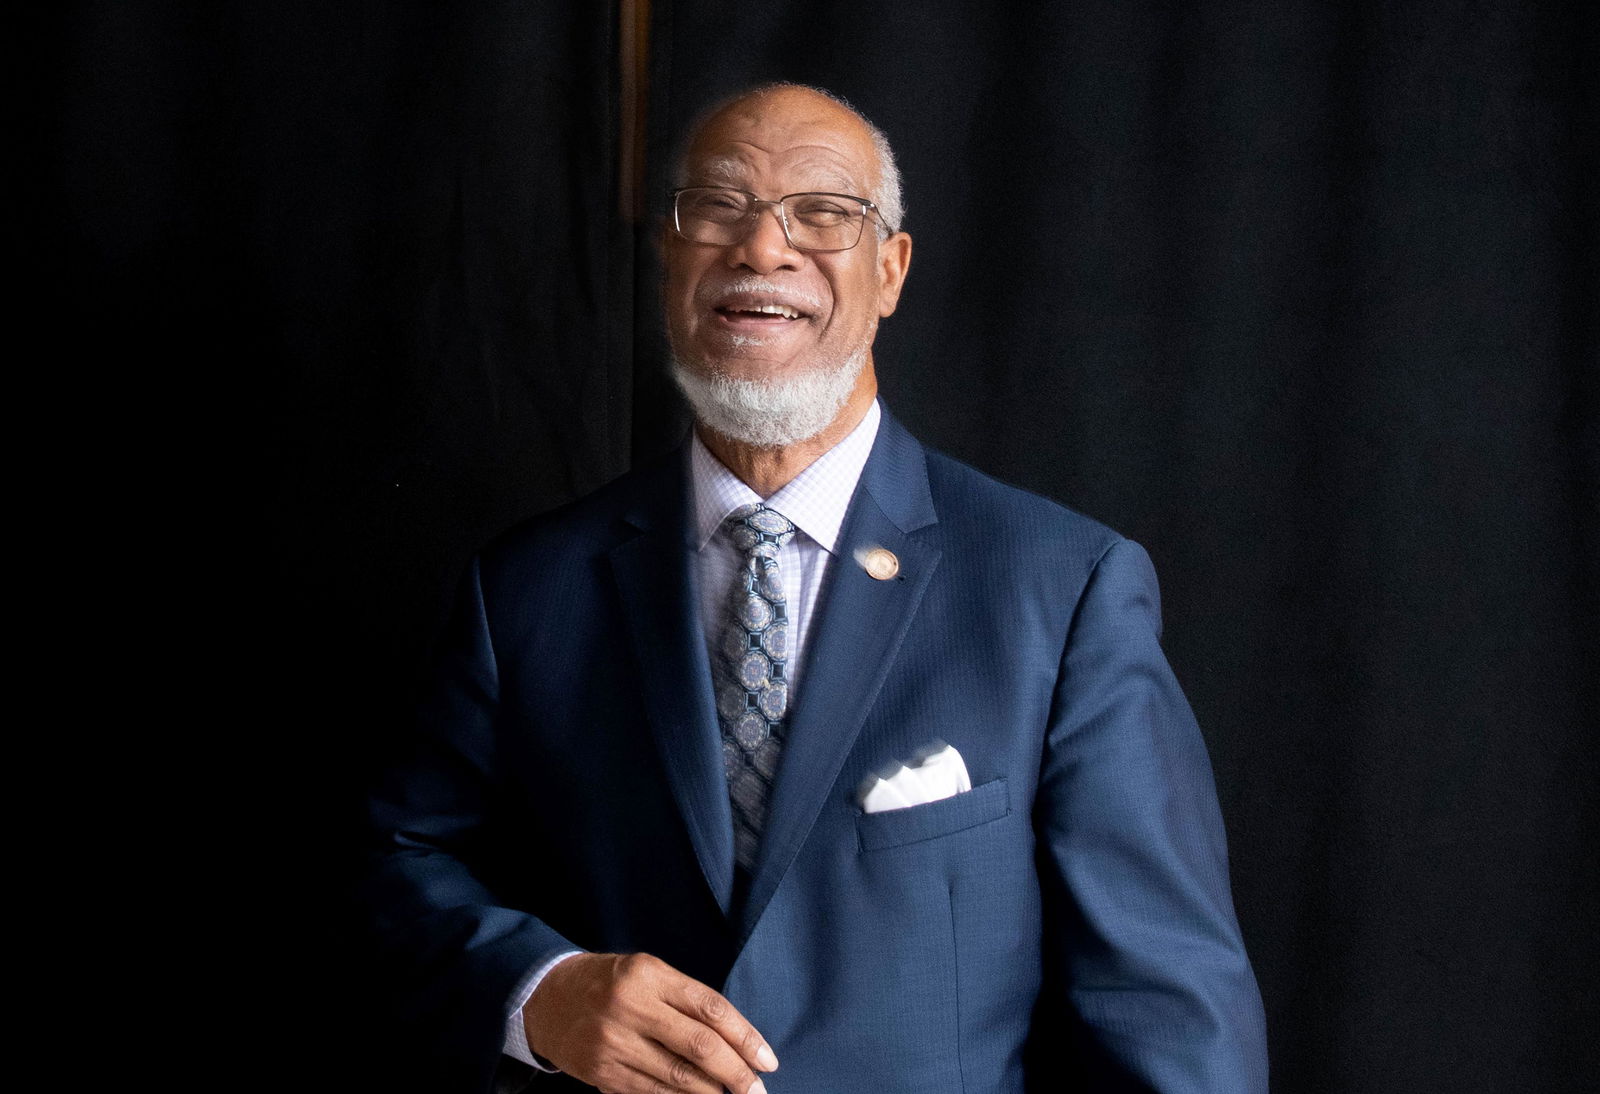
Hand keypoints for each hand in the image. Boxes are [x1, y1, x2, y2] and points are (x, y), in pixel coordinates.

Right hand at [524, 952, 778, 1093]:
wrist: (546, 997)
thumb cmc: (610, 983)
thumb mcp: (648, 973)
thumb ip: (687, 1000)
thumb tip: (736, 1041)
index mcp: (649, 974)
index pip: (711, 1008)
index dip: (745, 1037)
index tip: (768, 1060)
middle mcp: (631, 1006)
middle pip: (700, 1046)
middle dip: (737, 1073)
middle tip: (759, 1090)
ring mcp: (614, 1042)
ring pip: (678, 1077)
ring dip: (713, 1093)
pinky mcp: (602, 1072)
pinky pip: (652, 1093)